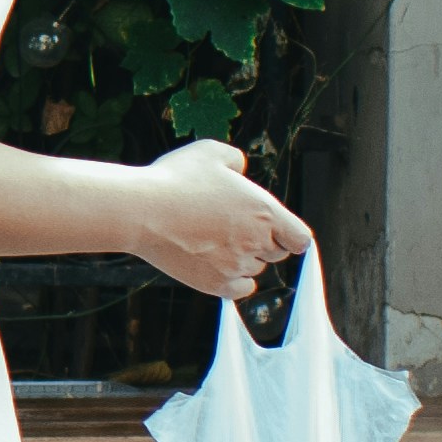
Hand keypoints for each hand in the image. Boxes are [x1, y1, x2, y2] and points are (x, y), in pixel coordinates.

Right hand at [123, 139, 311, 297]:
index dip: (290, 235)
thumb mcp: (210, 152)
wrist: (142, 211)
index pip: (299, 238)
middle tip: (233, 229)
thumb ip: (235, 160)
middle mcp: (257, 242)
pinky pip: (239, 289)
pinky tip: (216, 264)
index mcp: (265, 211)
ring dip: (243, 259)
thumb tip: (239, 168)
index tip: (278, 232)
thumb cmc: (175, 180)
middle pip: (275, 253)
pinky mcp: (216, 284)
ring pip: (254, 269)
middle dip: (261, 242)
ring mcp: (237, 265)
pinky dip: (233, 280)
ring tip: (214, 241)